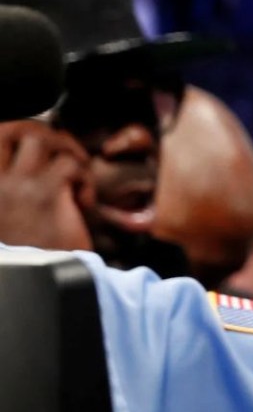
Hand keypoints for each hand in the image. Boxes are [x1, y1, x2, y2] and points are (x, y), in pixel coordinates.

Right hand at [0, 121, 93, 250]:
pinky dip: (83, 178)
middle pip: (15, 128)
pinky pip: (71, 165)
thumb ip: (13, 186)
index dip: (18, 134)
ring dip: (67, 150)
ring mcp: (18, 185)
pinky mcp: (47, 196)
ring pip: (42, 138)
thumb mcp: (10, 214)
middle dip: (44, 132)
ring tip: (76, 175)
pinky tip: (84, 201)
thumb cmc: (26, 253)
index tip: (39, 149)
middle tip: (64, 153)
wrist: (35, 283)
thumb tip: (32, 159)